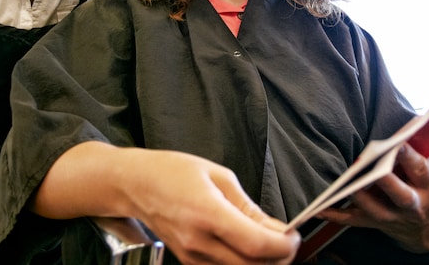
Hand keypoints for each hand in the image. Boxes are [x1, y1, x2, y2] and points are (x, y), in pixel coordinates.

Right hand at [120, 150, 299, 264]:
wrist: (135, 185)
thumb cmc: (172, 172)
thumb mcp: (218, 175)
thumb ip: (248, 207)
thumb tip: (275, 228)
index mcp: (208, 213)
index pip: (256, 244)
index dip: (283, 245)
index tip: (293, 236)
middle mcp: (199, 241)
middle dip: (278, 257)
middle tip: (285, 240)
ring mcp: (192, 256)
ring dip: (261, 262)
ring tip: (266, 241)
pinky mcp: (189, 262)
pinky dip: (242, 262)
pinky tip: (246, 246)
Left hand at [317, 140, 428, 252]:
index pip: (421, 170)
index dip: (410, 158)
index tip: (400, 143)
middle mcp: (412, 204)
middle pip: (400, 196)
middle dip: (388, 183)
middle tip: (375, 168)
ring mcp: (392, 216)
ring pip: (375, 210)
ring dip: (361, 197)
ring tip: (346, 182)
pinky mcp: (375, 223)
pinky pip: (354, 221)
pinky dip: (336, 215)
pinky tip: (319, 208)